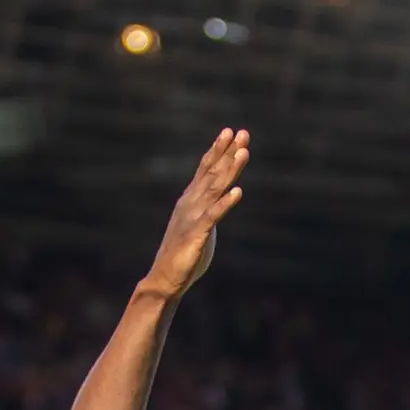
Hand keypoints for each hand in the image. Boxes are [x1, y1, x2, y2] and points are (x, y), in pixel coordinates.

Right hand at [139, 129, 247, 301]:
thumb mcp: (197, 224)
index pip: (205, 169)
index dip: (218, 150)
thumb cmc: (183, 253)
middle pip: (213, 173)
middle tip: (242, 132)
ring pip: (215, 189)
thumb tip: (218, 198)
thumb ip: (206, 209)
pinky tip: (238, 192)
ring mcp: (194, 217)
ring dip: (230, 170)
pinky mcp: (197, 234)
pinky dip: (226, 203)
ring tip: (243, 152)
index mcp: (191, 200)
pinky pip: (214, 216)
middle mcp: (191, 203)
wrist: (165, 277)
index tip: (229, 132)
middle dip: (228, 152)